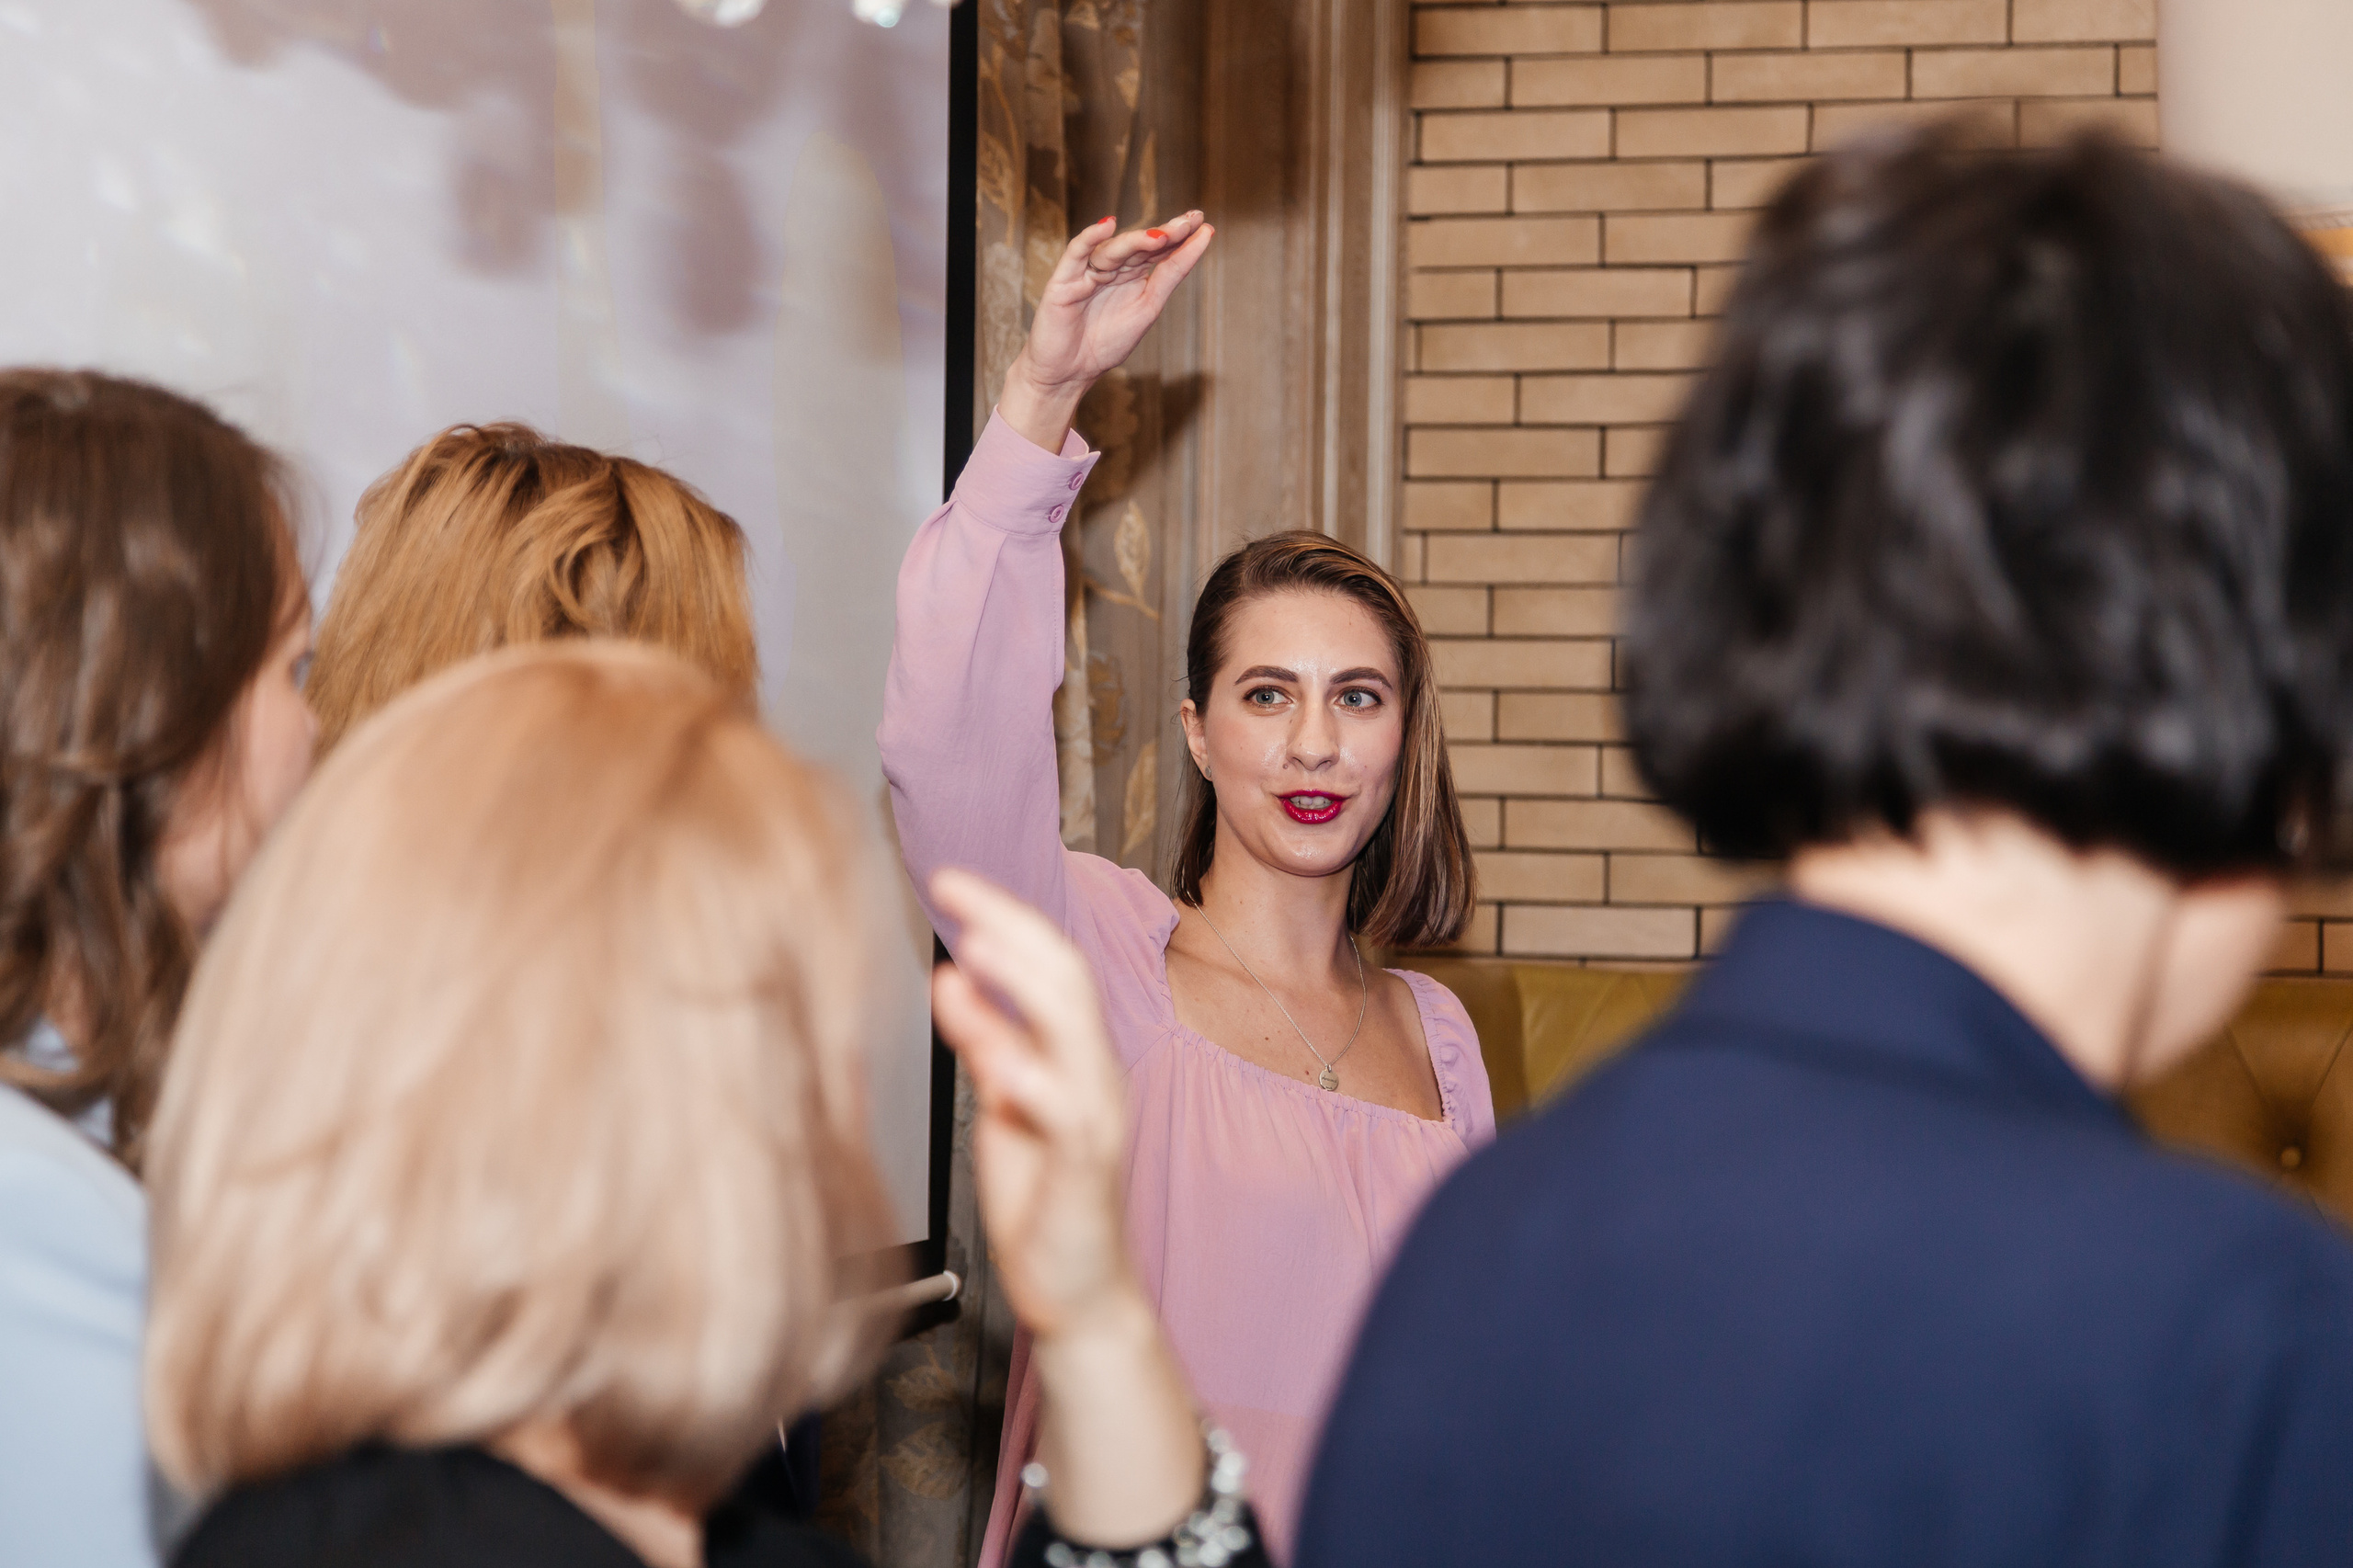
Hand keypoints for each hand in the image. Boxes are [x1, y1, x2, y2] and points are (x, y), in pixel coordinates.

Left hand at [929, 868, 1133, 1338]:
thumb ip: (985, 1040)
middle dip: (1011, 925)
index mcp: (1076, 1053)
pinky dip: (1037, 1084)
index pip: (1048, 963)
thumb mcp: (1002, 1102)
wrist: (1078, 1289)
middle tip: (955, 890)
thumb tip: (951, 975)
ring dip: (1027, 985)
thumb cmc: (1042, 1197)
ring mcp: (1096, 1120)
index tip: (949, 881)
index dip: (1002, 915)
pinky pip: (1070, 1118)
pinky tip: (1000, 1064)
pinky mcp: (1085, 1171)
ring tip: (981, 947)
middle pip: (1065, 978)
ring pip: (1076, 1032)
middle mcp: (1095, 1075)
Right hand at [997, 213, 1214, 452]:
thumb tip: (1198, 242)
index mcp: (1132, 275)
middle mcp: (1111, 268)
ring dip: (1137, 240)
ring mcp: (1087, 271)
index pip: (1158, 249)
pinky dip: (1090, 238)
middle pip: (1139, 244)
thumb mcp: (1148, 308)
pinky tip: (1107, 225)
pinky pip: (1076, 253)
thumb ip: (1170, 276)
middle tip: (1190, 222)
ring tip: (1162, 236)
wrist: (1069, 374)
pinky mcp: (1064, 280)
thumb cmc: (1105, 344)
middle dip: (1165, 232)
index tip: (1205, 225)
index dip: (1180, 236)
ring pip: (1114, 249)